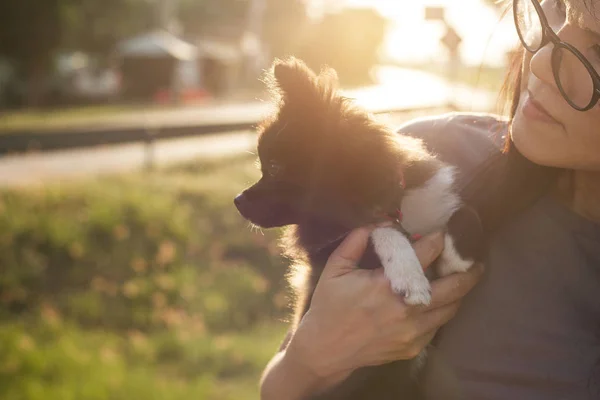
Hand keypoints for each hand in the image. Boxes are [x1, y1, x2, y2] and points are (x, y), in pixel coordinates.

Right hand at [286, 225, 483, 381]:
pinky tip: (441, 301)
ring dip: (460, 292)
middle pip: (452, 287)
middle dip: (468, 270)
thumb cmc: (330, 306)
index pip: (424, 255)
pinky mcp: (413, 347)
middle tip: (475, 259)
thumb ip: (356, 241)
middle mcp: (405, 309)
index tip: (445, 232)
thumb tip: (381, 223)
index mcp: (386, 285)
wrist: (326, 350)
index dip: (438, 240)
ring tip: (465, 278)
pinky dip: (443, 311)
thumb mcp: (336, 268)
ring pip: (451, 309)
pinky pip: (438, 327)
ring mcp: (412, 332)